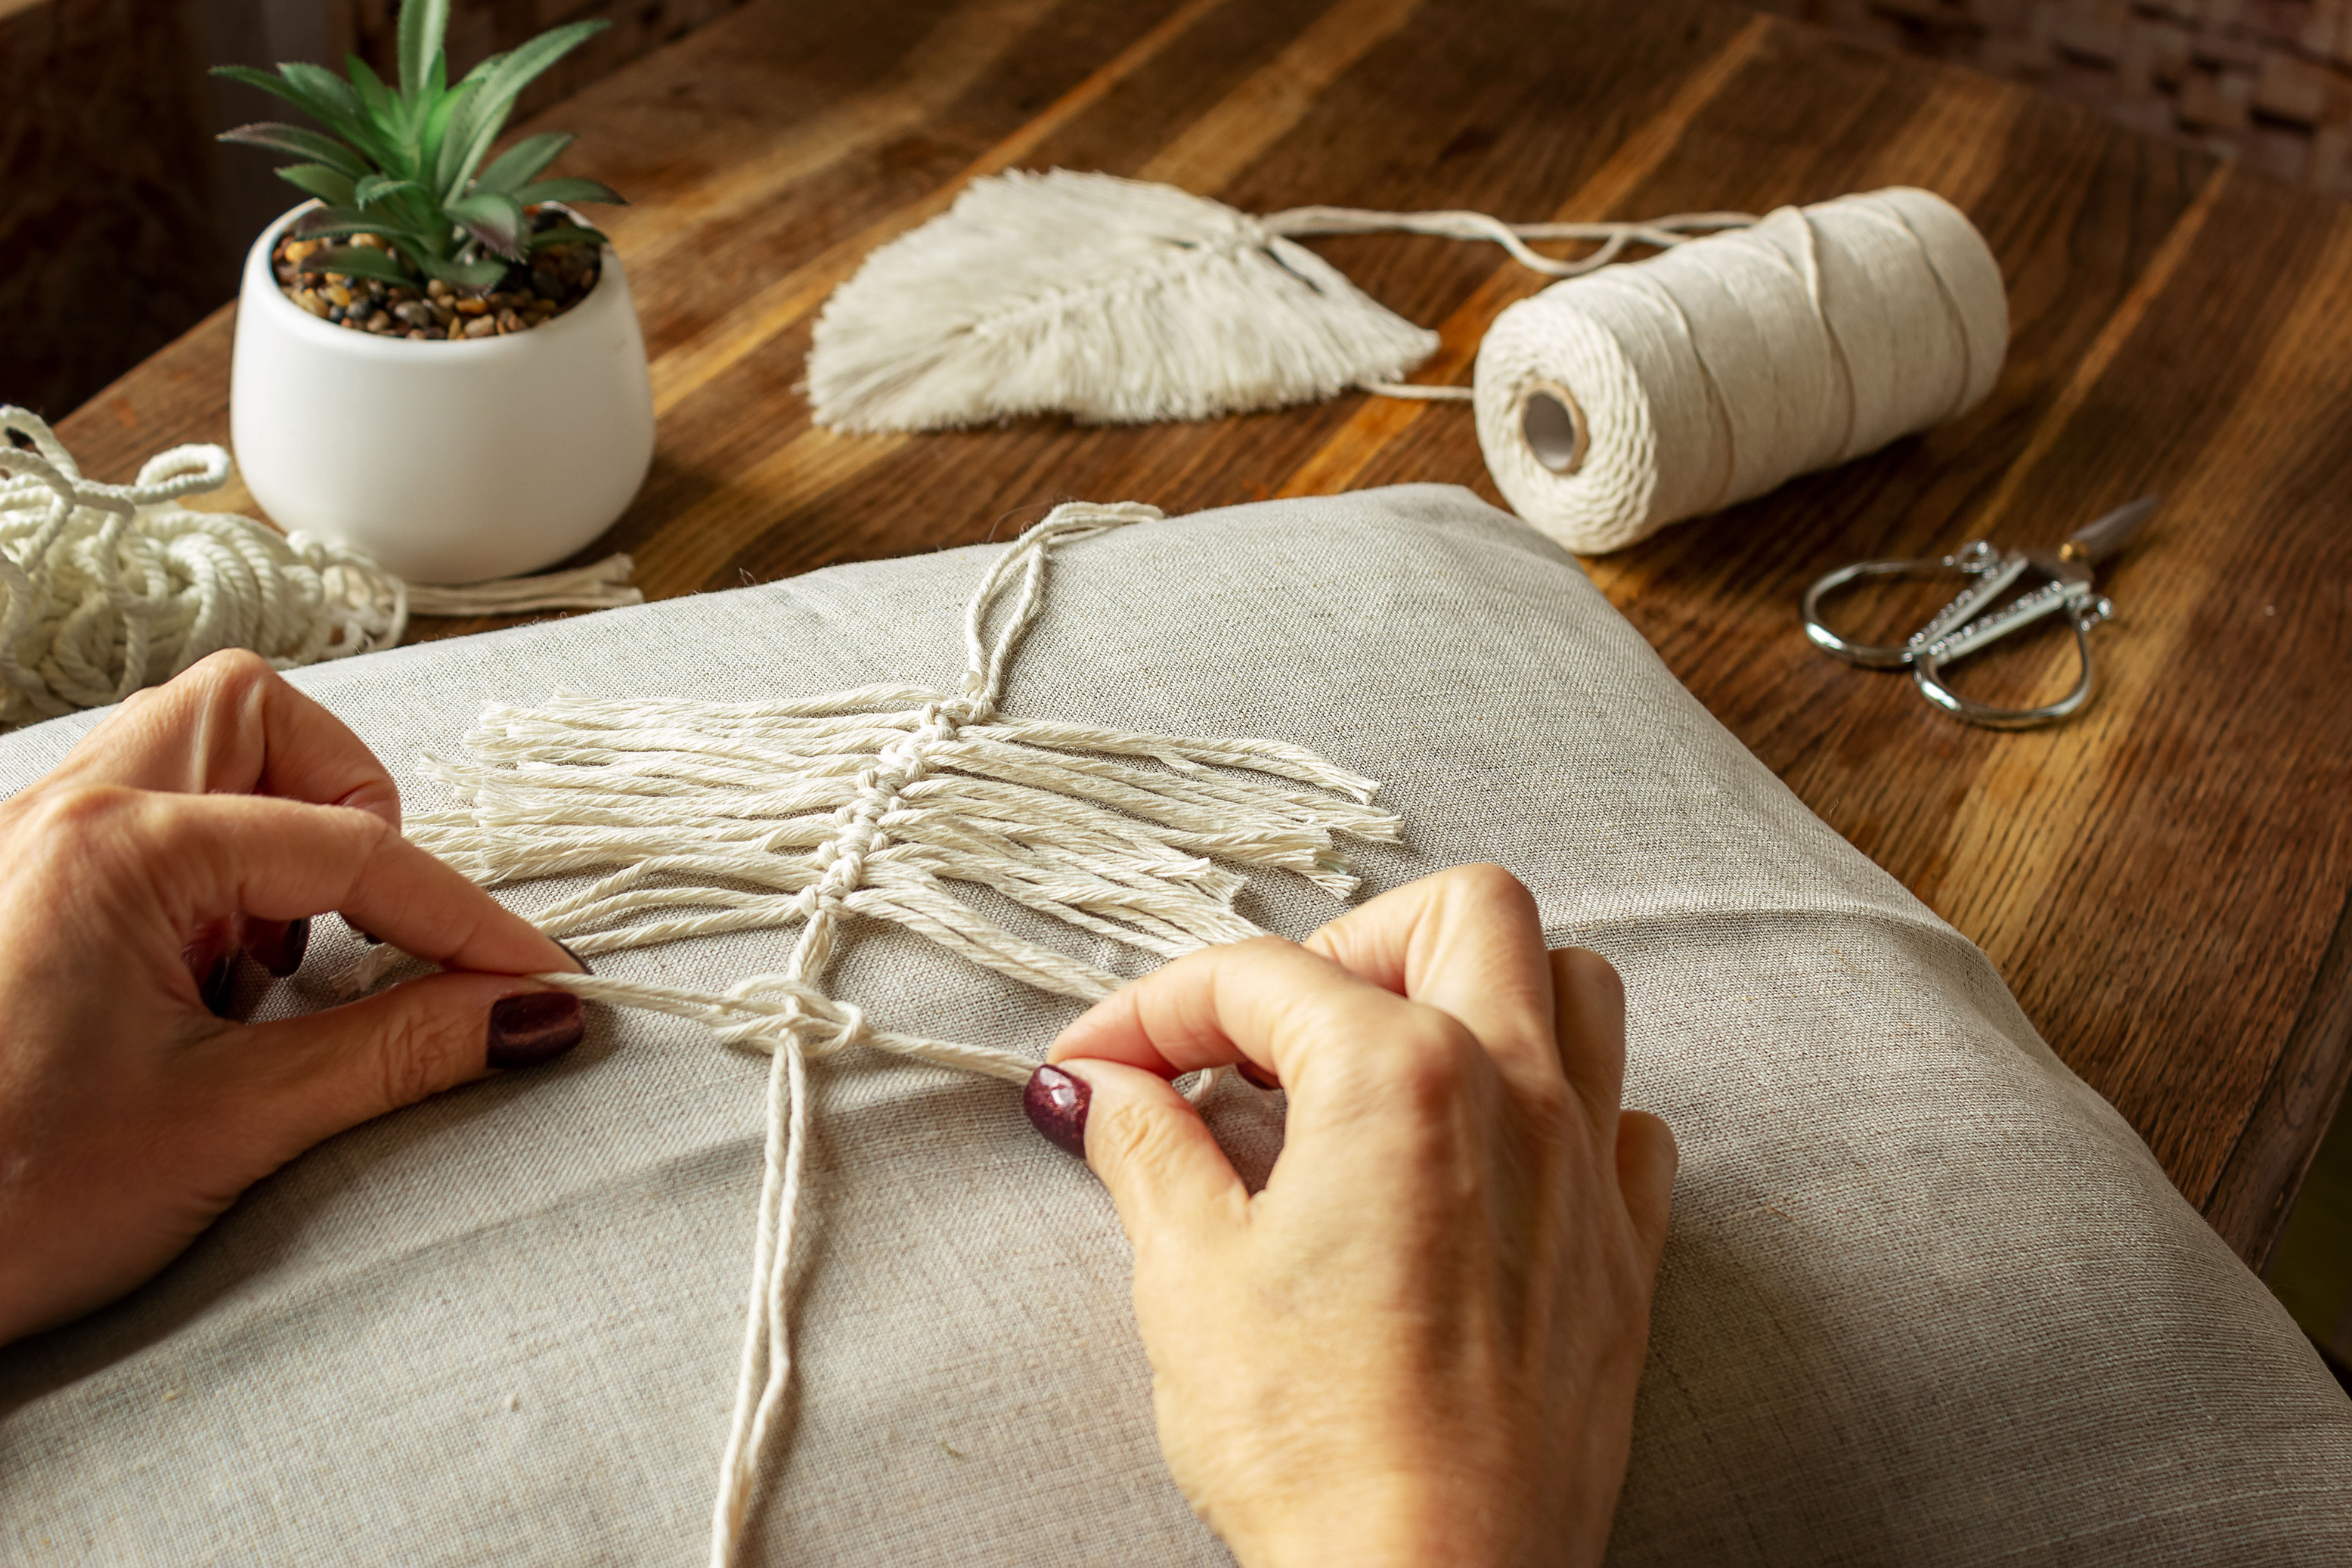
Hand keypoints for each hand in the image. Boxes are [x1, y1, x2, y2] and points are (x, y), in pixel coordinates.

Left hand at [0, 651, 585, 1345]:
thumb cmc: (2, 1201)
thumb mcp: (228, 1124)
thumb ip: (398, 1052)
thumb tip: (534, 1016)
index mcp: (113, 848)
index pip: (349, 845)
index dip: (463, 917)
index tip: (539, 980)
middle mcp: (63, 815)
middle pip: (253, 714)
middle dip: (344, 803)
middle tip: (365, 926)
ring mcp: (36, 848)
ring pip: (194, 754)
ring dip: (273, 836)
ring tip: (278, 966)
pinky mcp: (29, 895)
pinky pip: (151, 821)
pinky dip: (215, 880)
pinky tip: (209, 989)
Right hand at [1030, 864, 1674, 1567]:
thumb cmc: (1314, 1442)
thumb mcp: (1189, 1275)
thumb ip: (1147, 1147)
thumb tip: (1102, 1087)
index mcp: (1396, 1073)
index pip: (1259, 977)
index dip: (1155, 1010)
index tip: (1099, 1064)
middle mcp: (1515, 1090)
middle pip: (1466, 911)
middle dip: (1354, 939)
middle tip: (1273, 1029)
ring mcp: (1587, 1169)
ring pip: (1577, 987)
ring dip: (1482, 991)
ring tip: (1386, 1064)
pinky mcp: (1626, 1256)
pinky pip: (1629, 1120)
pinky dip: (1565, 1105)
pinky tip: (1485, 1161)